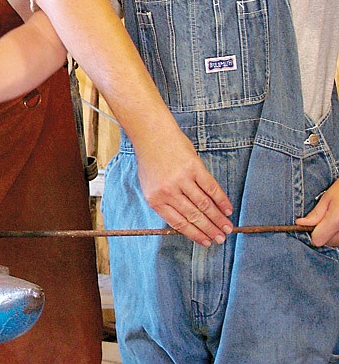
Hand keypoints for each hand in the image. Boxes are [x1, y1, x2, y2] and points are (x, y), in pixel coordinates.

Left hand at [135, 128, 232, 246]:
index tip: (206, 242)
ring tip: (227, 228)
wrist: (151, 134)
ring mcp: (182, 179)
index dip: (195, 234)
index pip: (179, 223)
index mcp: (155, 199)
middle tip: (221, 239)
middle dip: (209, 230)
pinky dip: (221, 200)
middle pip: (194, 216)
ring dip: (218, 218)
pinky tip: (227, 209)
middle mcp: (168, 191)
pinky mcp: (194, 167)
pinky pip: (211, 188)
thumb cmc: (150, 160)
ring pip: (204, 205)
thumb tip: (186, 221)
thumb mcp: (150, 185)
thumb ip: (165, 203)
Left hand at [296, 179, 338, 246]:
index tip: (309, 223)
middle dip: (322, 233)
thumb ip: (315, 214)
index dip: (311, 232)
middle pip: (328, 242)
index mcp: (335, 221)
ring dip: (331, 234)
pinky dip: (338, 233)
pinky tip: (338, 221)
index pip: (317, 239)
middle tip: (323, 217)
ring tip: (333, 217)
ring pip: (336, 242)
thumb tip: (300, 224)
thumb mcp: (327, 197)